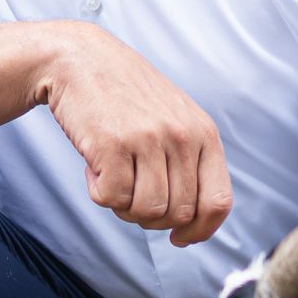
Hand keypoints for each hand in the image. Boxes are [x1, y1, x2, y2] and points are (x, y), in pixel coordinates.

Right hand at [36, 25, 233, 245]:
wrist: (80, 59)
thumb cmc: (125, 95)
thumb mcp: (174, 118)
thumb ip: (190, 161)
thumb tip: (194, 223)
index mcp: (204, 133)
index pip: (218, 202)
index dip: (200, 231)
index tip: (179, 238)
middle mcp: (181, 136)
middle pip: (178, 214)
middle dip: (151, 218)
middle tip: (131, 193)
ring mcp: (148, 139)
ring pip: (147, 212)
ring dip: (124, 206)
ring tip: (113, 175)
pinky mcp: (112, 144)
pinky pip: (112, 199)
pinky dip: (99, 192)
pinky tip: (95, 166)